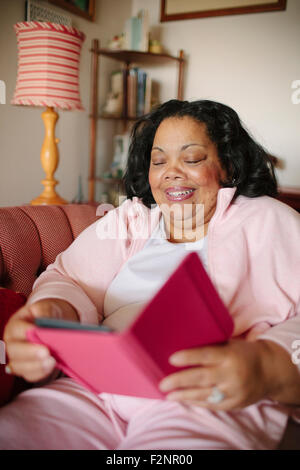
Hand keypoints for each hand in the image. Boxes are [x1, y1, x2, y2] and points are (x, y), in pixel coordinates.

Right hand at [4, 298, 78, 382]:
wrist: (51, 325)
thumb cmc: (46, 315)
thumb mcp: (45, 307)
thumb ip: (45, 313)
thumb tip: (47, 324)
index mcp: (14, 325)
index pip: (16, 330)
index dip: (25, 332)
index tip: (37, 332)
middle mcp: (12, 344)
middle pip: (14, 351)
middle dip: (30, 353)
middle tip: (46, 352)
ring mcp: (17, 358)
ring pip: (19, 366)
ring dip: (36, 366)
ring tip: (51, 361)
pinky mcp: (27, 369)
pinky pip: (30, 375)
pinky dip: (40, 373)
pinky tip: (51, 367)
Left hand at [159, 339, 274, 410]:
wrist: (269, 371)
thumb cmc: (243, 352)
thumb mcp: (230, 344)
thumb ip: (211, 347)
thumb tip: (181, 344)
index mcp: (230, 355)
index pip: (206, 355)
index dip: (188, 357)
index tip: (171, 359)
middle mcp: (232, 374)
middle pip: (202, 378)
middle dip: (179, 381)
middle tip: (162, 383)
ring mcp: (233, 392)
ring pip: (205, 395)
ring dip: (184, 395)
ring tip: (168, 394)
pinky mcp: (234, 404)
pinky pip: (212, 404)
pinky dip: (197, 402)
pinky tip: (184, 400)